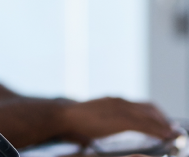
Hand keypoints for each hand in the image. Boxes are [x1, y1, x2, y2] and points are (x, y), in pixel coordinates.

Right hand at [58, 97, 174, 144]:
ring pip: (149, 115)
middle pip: (149, 108)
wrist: (66, 117)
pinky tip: (164, 137)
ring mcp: (120, 109)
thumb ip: (107, 118)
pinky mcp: (120, 119)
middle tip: (172, 130)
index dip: (156, 114)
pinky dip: (157, 130)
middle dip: (163, 119)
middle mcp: (120, 101)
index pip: (141, 105)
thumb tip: (109, 126)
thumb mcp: (97, 116)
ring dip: (163, 125)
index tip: (164, 124)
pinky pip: (144, 125)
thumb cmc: (78, 120)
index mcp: (114, 101)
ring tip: (172, 134)